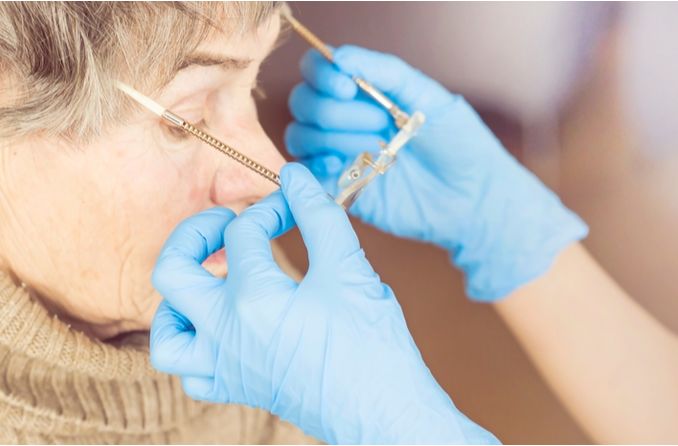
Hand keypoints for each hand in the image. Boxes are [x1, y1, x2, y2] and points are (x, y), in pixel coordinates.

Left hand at [150, 163, 497, 443]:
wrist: (384, 412)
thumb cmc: (373, 347)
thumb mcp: (349, 270)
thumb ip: (318, 215)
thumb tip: (295, 177)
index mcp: (254, 300)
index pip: (245, 232)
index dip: (273, 206)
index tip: (296, 203)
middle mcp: (226, 334)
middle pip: (172, 270)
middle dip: (195, 232)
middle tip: (225, 223)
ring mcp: (226, 366)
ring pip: (165, 332)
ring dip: (179, 297)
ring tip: (210, 278)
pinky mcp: (238, 388)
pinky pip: (191, 372)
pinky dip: (195, 344)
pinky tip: (222, 327)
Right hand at [285, 45, 587, 300]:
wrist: (472, 199)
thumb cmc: (460, 144)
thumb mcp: (428, 97)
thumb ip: (386, 72)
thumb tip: (341, 57)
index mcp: (367, 92)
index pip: (318, 69)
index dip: (322, 74)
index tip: (346, 86)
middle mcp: (347, 120)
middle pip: (303, 101)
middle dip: (336, 111)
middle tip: (380, 125)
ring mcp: (340, 153)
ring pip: (300, 134)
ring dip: (333, 137)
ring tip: (377, 149)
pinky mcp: (339, 186)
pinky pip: (305, 171)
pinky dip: (316, 164)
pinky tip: (346, 166)